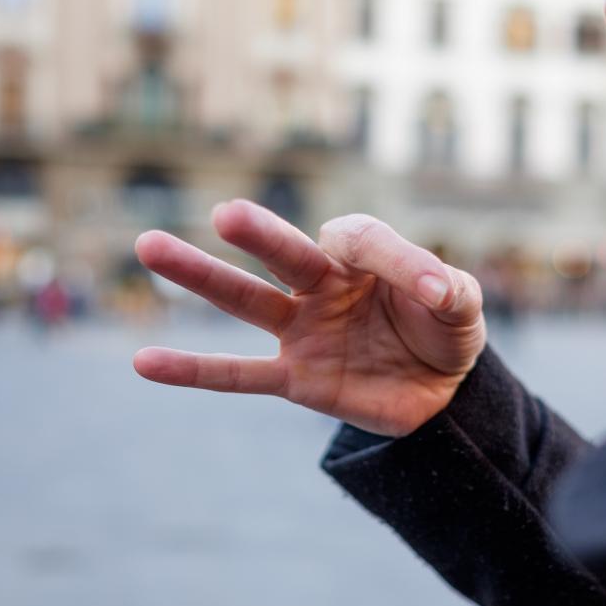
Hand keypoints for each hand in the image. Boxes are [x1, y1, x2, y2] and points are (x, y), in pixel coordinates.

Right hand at [134, 200, 485, 436]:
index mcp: (362, 255)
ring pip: (246, 300)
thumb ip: (449, 286)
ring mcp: (302, 329)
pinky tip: (144, 362)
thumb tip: (436, 288)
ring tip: (149, 246)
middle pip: (284, 254)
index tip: (434, 289)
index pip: (357, 239)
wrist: (440, 391)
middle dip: (258, 235)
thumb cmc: (444, 331)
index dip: (392, 258)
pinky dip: (193, 371)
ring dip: (201, 276)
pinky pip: (238, 374)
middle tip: (226, 214)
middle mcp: (322, 284)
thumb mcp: (462, 305)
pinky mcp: (295, 378)